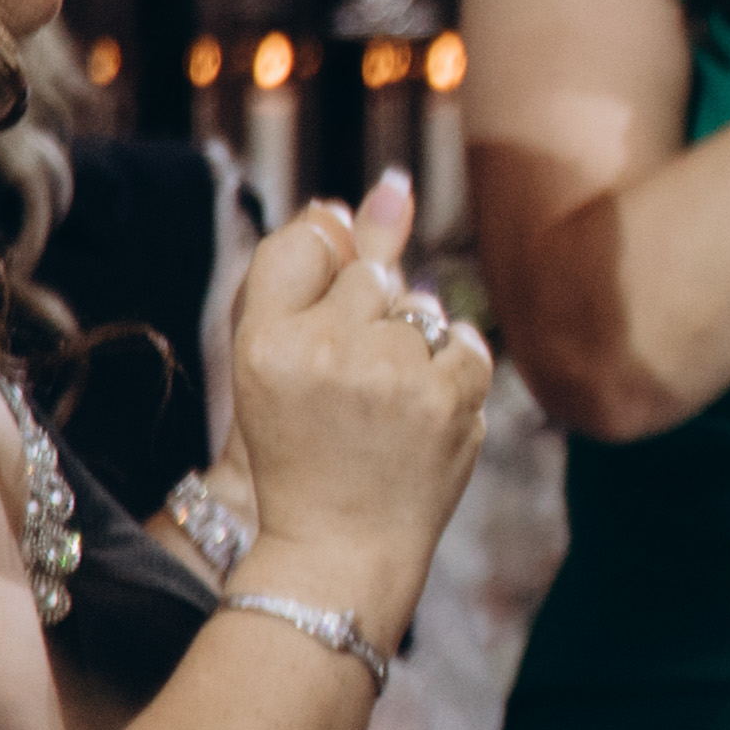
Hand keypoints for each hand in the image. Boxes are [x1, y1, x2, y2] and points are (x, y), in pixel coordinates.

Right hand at [220, 171, 487, 643]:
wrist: (340, 544)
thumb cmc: (303, 446)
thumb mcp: (280, 357)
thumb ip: (325, 266)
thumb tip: (391, 185)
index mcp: (264, 341)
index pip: (304, 245)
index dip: (321, 276)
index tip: (322, 326)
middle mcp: (324, 348)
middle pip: (370, 274)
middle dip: (368, 319)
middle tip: (349, 391)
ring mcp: (392, 372)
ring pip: (420, 305)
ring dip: (411, 345)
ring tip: (381, 410)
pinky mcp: (451, 396)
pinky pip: (465, 339)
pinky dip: (450, 371)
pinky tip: (420, 413)